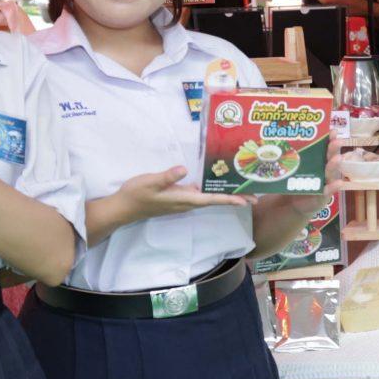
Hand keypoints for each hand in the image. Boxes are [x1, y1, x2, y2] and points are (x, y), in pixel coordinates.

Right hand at [110, 166, 250, 222]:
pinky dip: (212, 189)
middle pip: (215, 200)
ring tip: (244, 189)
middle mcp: (187, 202)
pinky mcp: (178, 195)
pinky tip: (218, 182)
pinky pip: (200, 193)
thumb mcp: (150, 182)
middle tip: (255, 196)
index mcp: (183, 199)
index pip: (211, 200)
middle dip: (235, 198)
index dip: (229, 199)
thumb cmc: (136, 194)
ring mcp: (183, 199)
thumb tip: (184, 170)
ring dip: (226, 194)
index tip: (246, 201)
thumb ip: (167, 177)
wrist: (123, 207)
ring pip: (209, 197)